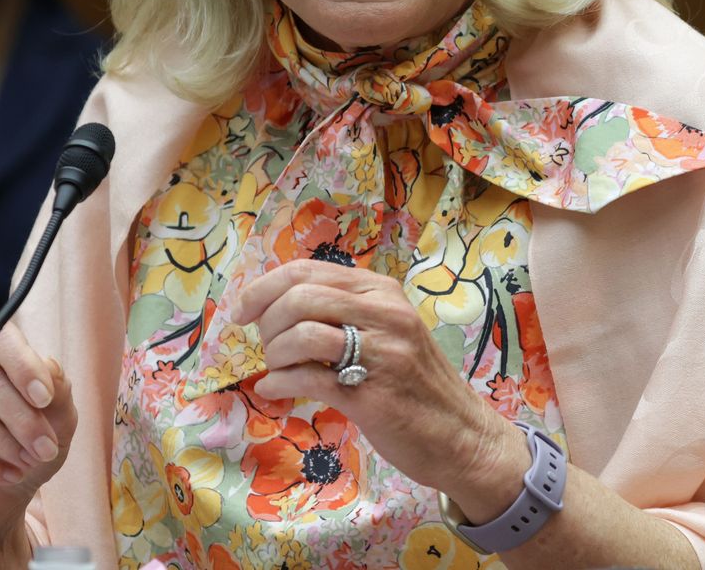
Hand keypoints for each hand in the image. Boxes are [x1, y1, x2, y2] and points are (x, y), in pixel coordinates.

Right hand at [0, 324, 75, 548]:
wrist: (3, 500)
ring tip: (28, 461)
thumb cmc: (31, 449)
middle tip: (45, 446)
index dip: (23, 365)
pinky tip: (8, 475)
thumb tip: (49, 367)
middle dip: (20, 414)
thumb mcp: (59, 421)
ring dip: (0, 438)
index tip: (45, 399)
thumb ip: (59, 391)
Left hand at [239, 261, 528, 521]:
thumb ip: (346, 311)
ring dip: (275, 356)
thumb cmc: (417, 383)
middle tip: (267, 348)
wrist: (462, 435)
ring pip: (302, 334)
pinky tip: (277, 390)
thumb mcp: (388, 330)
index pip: (308, 270)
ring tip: (278, 371)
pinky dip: (280, 384)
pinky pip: (308, 378)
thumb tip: (279, 305)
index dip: (263, 288)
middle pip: (300, 297)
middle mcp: (384, 313)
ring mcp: (381, 353)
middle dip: (267, 323)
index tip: (242, 311)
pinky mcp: (371, 395)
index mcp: (383, 291)